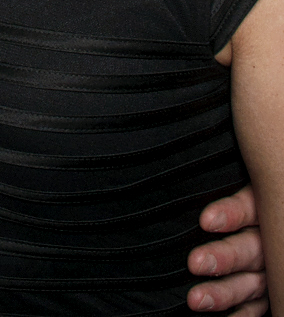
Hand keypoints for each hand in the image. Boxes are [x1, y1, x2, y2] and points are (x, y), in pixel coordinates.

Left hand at [187, 185, 267, 314]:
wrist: (269, 204)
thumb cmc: (246, 189)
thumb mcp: (242, 181)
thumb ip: (223, 187)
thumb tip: (182, 152)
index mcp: (261, 204)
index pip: (248, 207)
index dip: (229, 214)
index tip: (206, 220)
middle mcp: (269, 238)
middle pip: (250, 249)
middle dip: (223, 258)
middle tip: (194, 263)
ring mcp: (270, 267)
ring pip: (252, 283)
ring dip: (224, 293)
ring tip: (195, 300)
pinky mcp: (269, 289)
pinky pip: (258, 307)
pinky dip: (241, 315)